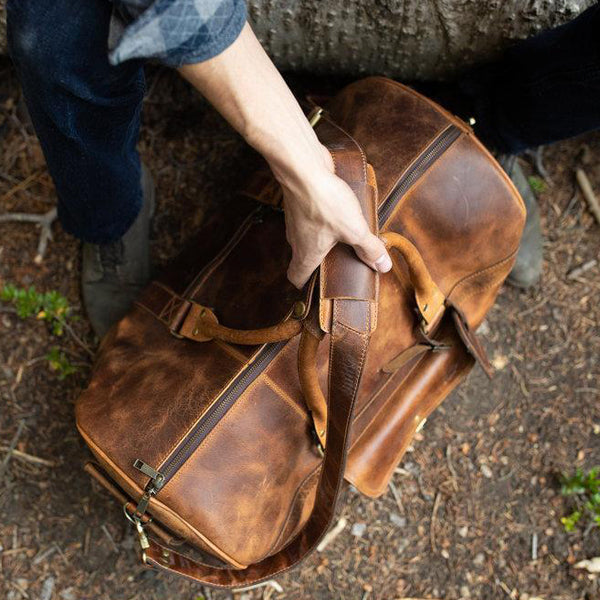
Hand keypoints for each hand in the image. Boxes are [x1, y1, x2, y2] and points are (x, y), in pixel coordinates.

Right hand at [278, 146, 391, 287]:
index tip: (317, 285)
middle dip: (320, 260)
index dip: (305, 284)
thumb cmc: (325, 202)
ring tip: (343, 234)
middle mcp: (296, 240)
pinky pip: (310, 216)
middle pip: (303, 257)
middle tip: (339, 260)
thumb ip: (369, 249)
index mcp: (306, 254)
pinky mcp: (300, 202)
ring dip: (321, 238)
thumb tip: (383, 266)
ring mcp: (295, 220)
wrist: (304, 167)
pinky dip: (322, 217)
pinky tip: (339, 210)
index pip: (296, 278)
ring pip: (306, 236)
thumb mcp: (355, 230)